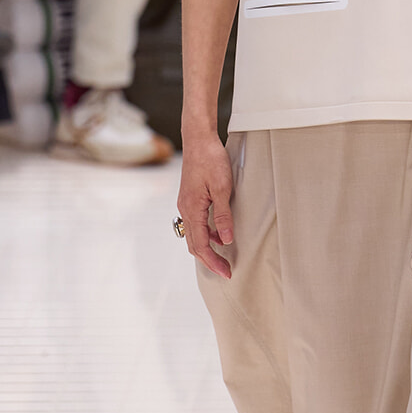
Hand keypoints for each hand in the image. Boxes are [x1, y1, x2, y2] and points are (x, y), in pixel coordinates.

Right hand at [177, 124, 234, 277]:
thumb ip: (223, 215)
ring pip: (194, 235)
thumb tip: (226, 240)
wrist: (198, 139)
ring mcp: (186, 204)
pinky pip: (196, 224)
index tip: (226, 272)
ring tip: (223, 257)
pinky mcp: (190, 198)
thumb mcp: (222, 188)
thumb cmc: (211, 159)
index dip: (213, 261)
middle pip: (194, 244)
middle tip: (226, 271)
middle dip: (209, 260)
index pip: (201, 245)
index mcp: (192, 209)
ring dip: (207, 248)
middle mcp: (185, 209)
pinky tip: (219, 234)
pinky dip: (206, 234)